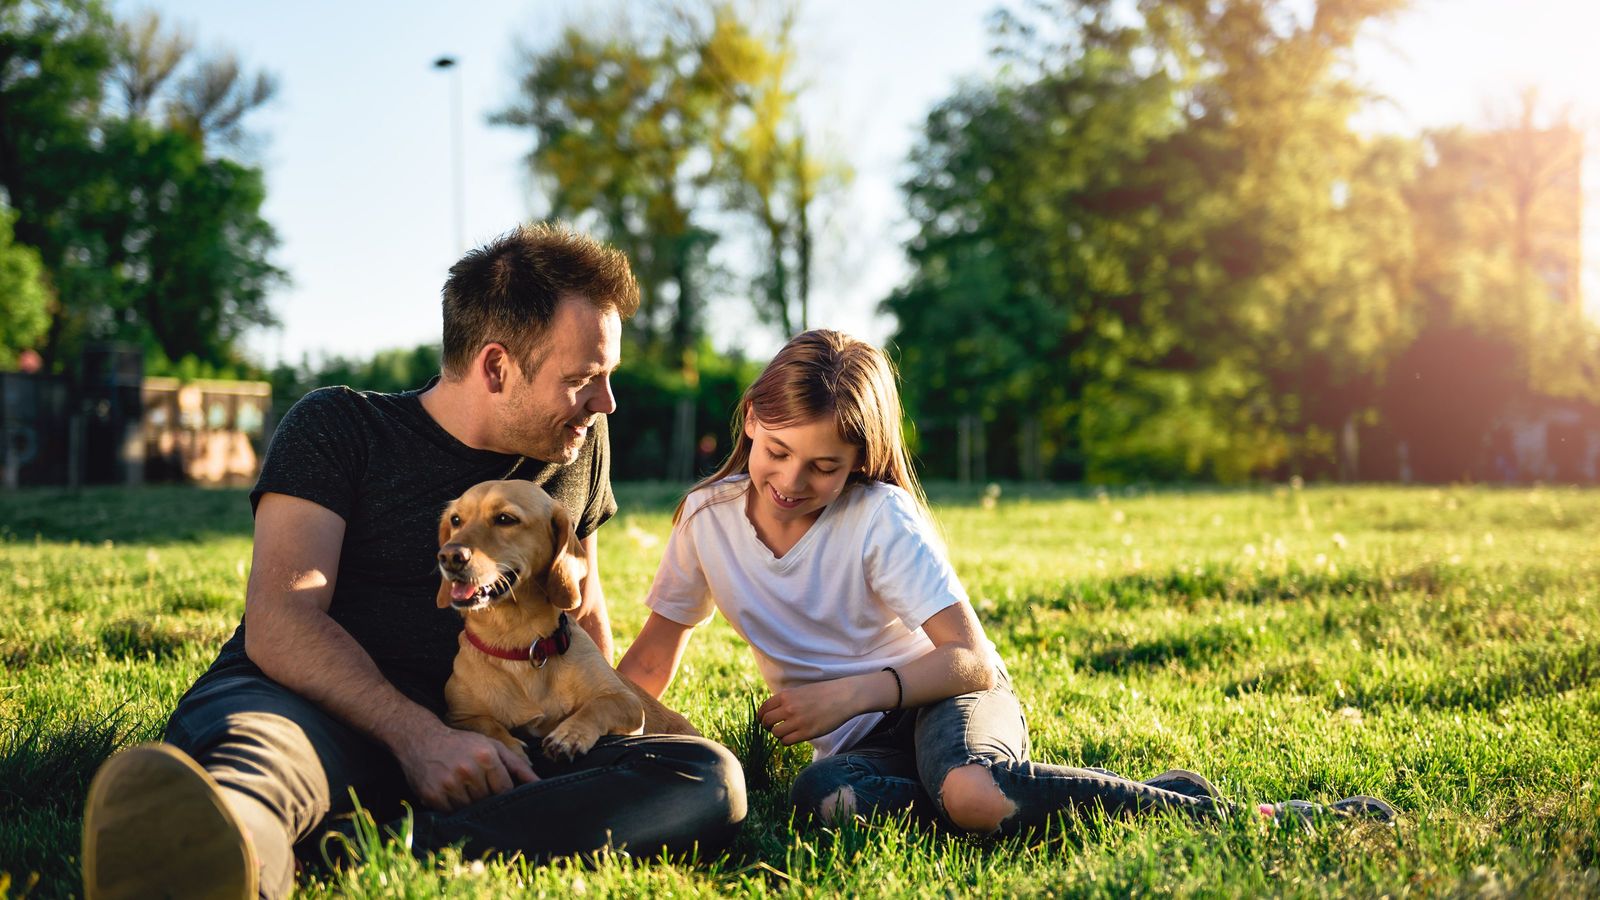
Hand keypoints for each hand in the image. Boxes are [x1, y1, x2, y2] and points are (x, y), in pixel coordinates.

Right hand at [392, 724, 538, 811]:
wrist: (421, 739)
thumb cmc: (462, 744)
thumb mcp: (492, 746)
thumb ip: (518, 766)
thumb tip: (540, 785)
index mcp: (486, 757)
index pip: (505, 790)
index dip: (502, 793)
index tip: (498, 792)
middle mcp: (468, 770)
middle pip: (488, 801)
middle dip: (485, 798)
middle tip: (475, 787)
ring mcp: (449, 784)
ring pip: (470, 809)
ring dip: (469, 804)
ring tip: (462, 787)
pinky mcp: (432, 795)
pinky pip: (451, 813)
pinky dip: (452, 807)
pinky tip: (449, 792)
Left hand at [757, 679, 861, 745]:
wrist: (843, 696)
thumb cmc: (823, 693)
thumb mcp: (801, 691)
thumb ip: (787, 699)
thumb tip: (774, 711)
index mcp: (786, 695)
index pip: (764, 709)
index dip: (761, 717)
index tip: (763, 721)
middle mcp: (789, 708)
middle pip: (766, 721)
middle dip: (767, 727)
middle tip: (772, 728)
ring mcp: (797, 721)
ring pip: (775, 733)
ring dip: (778, 735)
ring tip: (785, 733)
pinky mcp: (807, 732)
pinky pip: (787, 741)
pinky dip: (786, 741)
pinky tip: (793, 737)